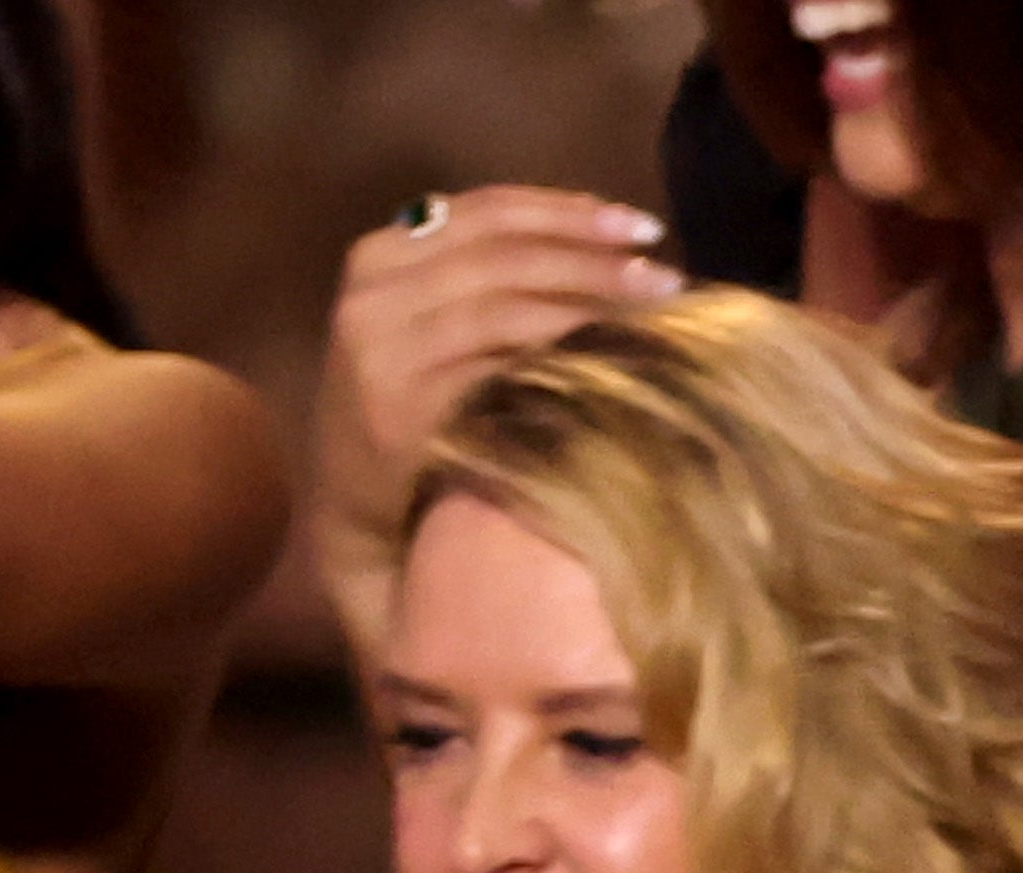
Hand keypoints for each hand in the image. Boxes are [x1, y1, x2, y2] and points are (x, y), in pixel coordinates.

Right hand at [316, 187, 678, 631]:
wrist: (360, 510)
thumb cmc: (420, 415)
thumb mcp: (441, 330)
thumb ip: (492, 284)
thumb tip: (610, 250)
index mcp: (383, 255)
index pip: (487, 212)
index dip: (567, 211)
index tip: (639, 226)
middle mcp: (374, 293)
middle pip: (500, 254)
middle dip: (589, 257)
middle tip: (663, 274)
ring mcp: (382, 351)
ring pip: (500, 308)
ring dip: (583, 304)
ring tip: (652, 310)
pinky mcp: (399, 410)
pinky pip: (492, 373)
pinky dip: (552, 362)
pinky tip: (607, 366)